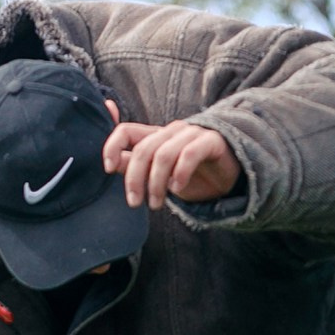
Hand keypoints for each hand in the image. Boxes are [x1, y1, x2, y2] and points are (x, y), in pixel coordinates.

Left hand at [103, 119, 240, 209]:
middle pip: (143, 149)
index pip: (125, 131)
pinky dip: (180, 174)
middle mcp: (171, 132)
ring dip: (156, 183)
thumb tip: (108, 162)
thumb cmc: (189, 175)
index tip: (106, 168)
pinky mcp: (211, 141)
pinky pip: (190, 154)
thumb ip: (133, 166)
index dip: (112, 146)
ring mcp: (192, 134)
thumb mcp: (156, 174)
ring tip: (157, 203)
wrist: (227, 178)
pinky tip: (177, 189)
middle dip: (135, 179)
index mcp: (155, 136)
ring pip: (164, 154)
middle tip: (135, 203)